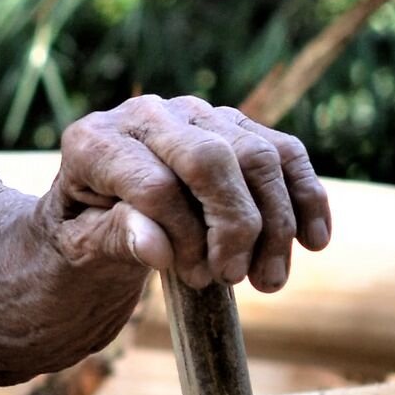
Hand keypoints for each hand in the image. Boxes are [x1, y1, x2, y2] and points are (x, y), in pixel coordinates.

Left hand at [44, 94, 331, 293]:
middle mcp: (144, 114)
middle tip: (236, 280)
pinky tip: (315, 242)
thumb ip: (114, 239)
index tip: (193, 278)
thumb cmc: (80, 237)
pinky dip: (306, 196)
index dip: (183, 238)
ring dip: (275, 224)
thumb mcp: (79, 248)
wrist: (92, 218)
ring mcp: (192, 113)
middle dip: (236, 226)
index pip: (156, 185)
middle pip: (212, 159)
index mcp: (92, 142)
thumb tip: (159, 245)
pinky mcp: (232, 125)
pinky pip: (284, 152)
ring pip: (257, 155)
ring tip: (269, 281)